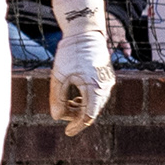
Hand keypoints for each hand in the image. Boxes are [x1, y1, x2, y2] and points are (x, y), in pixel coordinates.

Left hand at [51, 0, 115, 134]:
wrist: (85, 31)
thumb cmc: (70, 52)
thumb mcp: (58, 76)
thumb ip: (57, 98)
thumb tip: (56, 117)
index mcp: (94, 88)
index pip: (88, 116)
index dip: (77, 126)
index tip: (67, 132)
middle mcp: (105, 87)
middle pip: (92, 112)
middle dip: (76, 116)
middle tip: (61, 112)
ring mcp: (108, 82)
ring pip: (96, 104)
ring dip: (81, 108)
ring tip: (67, 103)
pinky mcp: (107, 77)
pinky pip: (98, 95)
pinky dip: (87, 100)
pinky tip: (75, 97)